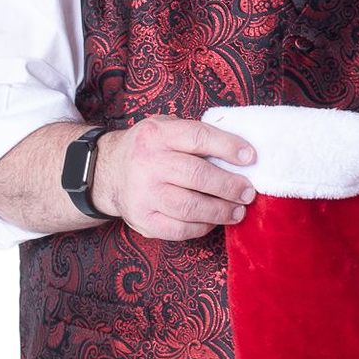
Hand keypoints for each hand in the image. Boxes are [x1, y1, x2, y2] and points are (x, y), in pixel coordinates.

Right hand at [95, 116, 255, 241]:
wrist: (107, 171)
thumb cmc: (149, 149)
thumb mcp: (165, 129)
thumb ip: (196, 137)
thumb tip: (240, 153)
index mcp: (157, 134)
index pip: (198, 137)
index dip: (228, 147)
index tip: (251, 157)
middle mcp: (148, 163)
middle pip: (197, 175)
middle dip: (229, 186)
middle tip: (248, 192)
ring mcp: (143, 193)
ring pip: (190, 206)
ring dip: (221, 211)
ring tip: (238, 210)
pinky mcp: (142, 219)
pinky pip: (179, 229)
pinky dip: (202, 227)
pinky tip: (214, 221)